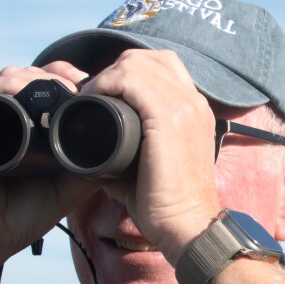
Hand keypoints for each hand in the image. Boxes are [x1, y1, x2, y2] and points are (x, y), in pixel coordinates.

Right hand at [0, 62, 97, 267]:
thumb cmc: (23, 214)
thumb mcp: (69, 186)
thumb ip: (91, 166)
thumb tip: (126, 150)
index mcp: (29, 127)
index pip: (49, 87)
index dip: (70, 79)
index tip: (95, 85)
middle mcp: (7, 118)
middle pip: (31, 75)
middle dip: (57, 73)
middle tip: (80, 83)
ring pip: (10, 77)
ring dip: (35, 76)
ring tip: (60, 89)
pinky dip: (5, 87)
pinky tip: (23, 92)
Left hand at [76, 49, 224, 259]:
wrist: (187, 225)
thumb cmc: (167, 204)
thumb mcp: (153, 164)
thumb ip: (130, 149)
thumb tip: (94, 148)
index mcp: (195, 110)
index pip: (162, 66)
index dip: (128, 72)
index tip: (105, 94)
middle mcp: (194, 102)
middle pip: (148, 58)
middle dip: (114, 70)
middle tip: (93, 95)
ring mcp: (184, 107)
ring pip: (136, 63)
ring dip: (106, 75)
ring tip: (89, 97)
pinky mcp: (168, 117)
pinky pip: (131, 80)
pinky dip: (106, 83)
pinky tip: (92, 98)